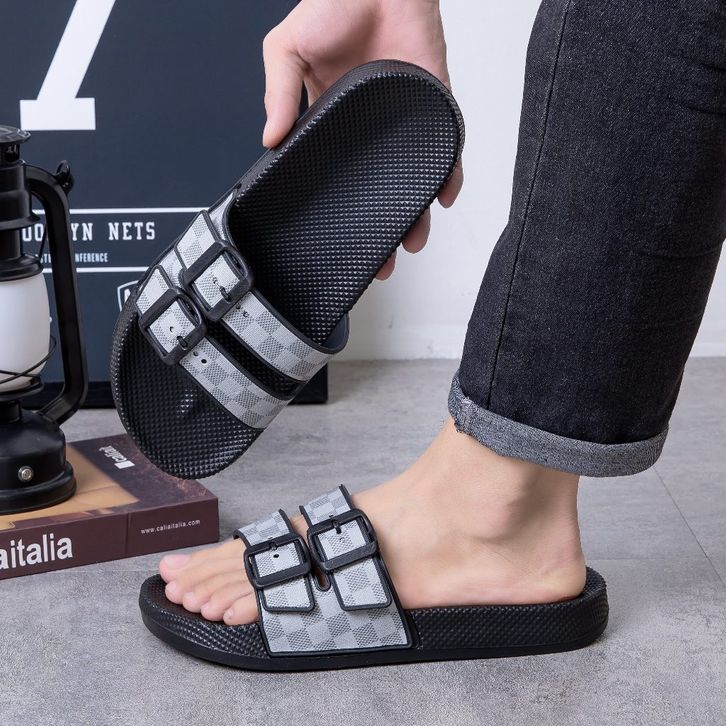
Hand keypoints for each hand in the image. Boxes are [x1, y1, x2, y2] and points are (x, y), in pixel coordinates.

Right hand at [262, 0, 463, 278]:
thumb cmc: (334, 2)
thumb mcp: (287, 48)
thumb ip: (279, 92)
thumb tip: (271, 139)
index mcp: (334, 118)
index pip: (339, 175)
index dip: (341, 206)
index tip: (338, 238)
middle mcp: (373, 128)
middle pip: (379, 185)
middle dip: (382, 223)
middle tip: (381, 258)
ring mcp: (405, 120)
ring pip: (413, 175)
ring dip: (416, 210)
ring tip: (412, 241)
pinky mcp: (436, 103)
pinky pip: (447, 146)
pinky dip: (450, 173)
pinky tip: (445, 196)